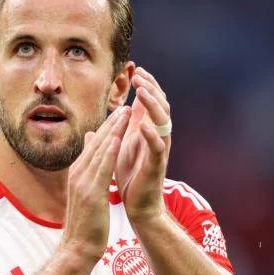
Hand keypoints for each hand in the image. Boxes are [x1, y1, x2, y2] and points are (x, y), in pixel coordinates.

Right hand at [61, 106, 131, 261]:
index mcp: (77, 173)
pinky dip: (109, 152)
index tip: (119, 113)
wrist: (78, 247)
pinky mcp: (91, 193)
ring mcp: (83, 182)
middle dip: (111, 124)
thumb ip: (87, 172)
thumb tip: (89, 161)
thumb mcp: (85, 193)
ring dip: (113, 132)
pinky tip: (118, 139)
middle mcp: (78, 173)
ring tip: (125, 115)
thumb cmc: (85, 222)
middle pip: (96, 143)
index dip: (107, 128)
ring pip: (99, 151)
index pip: (93, 145)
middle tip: (124, 106)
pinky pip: (101, 169)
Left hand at [115, 67, 171, 224]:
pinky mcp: (157, 165)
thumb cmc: (130, 175)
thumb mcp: (120, 146)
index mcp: (148, 130)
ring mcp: (159, 150)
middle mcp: (157, 137)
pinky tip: (144, 126)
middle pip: (161, 106)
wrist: (138, 204)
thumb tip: (111, 115)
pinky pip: (158, 147)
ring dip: (153, 106)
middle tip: (139, 75)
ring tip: (142, 92)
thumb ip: (118, 130)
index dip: (146, 85)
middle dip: (151, 89)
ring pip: (163, 122)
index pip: (152, 102)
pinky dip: (151, 135)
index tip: (135, 69)